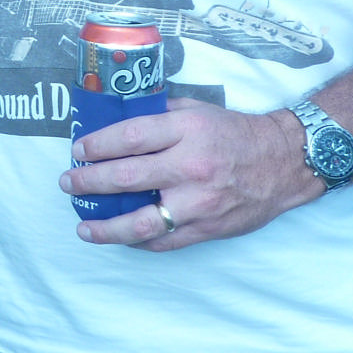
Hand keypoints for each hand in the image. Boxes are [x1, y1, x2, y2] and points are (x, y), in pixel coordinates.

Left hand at [59, 98, 319, 249]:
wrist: (284, 161)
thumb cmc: (234, 133)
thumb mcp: (197, 111)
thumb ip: (159, 116)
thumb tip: (116, 122)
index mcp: (188, 131)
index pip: (130, 136)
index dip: (98, 144)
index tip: (78, 150)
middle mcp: (191, 166)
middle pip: (128, 177)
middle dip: (90, 181)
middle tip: (69, 183)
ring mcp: (200, 202)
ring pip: (143, 221)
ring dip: (106, 227)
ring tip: (83, 227)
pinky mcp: (208, 228)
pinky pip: (165, 240)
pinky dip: (139, 241)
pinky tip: (120, 238)